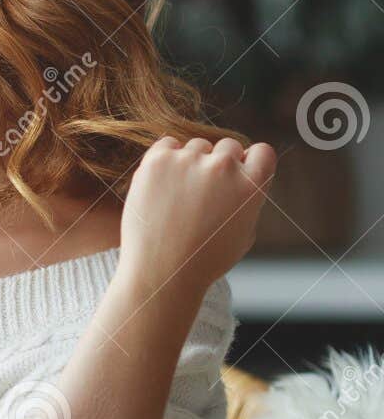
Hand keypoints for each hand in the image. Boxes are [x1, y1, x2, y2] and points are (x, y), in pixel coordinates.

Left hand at [117, 135, 276, 302]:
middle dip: (219, 164)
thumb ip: (246, 198)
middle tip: (202, 193)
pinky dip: (166, 159)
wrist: (161, 272)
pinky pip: (167, 145)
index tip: (237, 177)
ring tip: (178, 197)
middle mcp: (224, 167)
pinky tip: (162, 184)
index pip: (261, 151)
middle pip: (227, 147)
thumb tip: (242, 174)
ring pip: (196, 146)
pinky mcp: (158, 161)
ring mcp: (189, 161)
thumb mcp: (244, 232)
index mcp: (252, 184)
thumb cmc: (204, 260)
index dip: (249, 163)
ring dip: (191, 162)